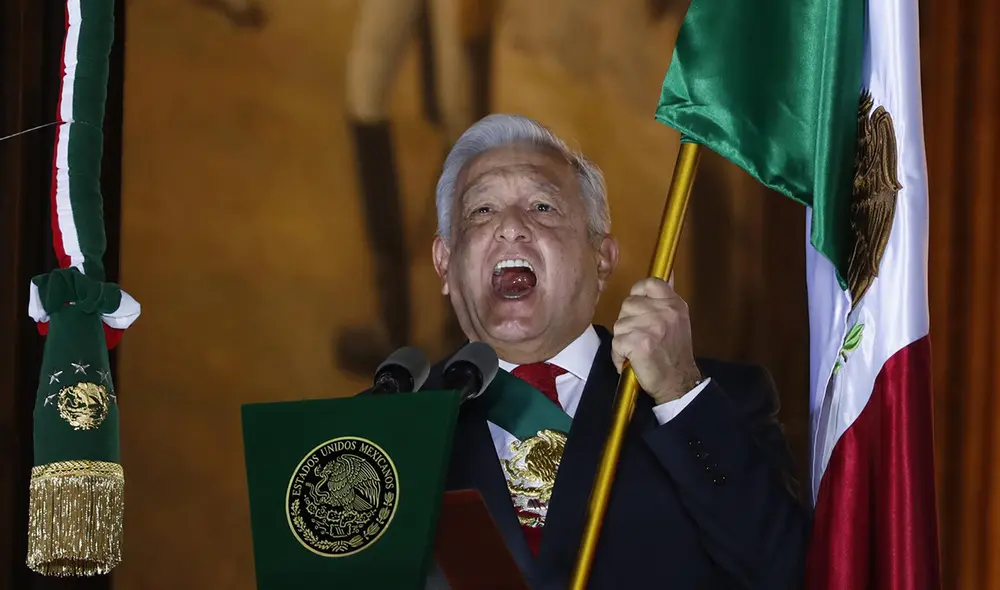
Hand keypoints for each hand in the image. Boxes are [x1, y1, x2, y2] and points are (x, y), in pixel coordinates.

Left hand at [611, 278, 701, 404]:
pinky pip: (616, 343)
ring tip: (637, 351)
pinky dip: (619, 355)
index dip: (638, 294)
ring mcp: (651, 326)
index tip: (639, 309)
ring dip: (623, 340)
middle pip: (628, 304)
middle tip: (641, 338)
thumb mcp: (678, 320)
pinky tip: (631, 361)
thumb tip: (669, 272)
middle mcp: (664, 312)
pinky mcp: (638, 342)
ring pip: (619, 324)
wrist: (678, 383)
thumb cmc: (674, 354)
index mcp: (674, 304)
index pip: (649, 283)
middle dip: (628, 321)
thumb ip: (666, 298)